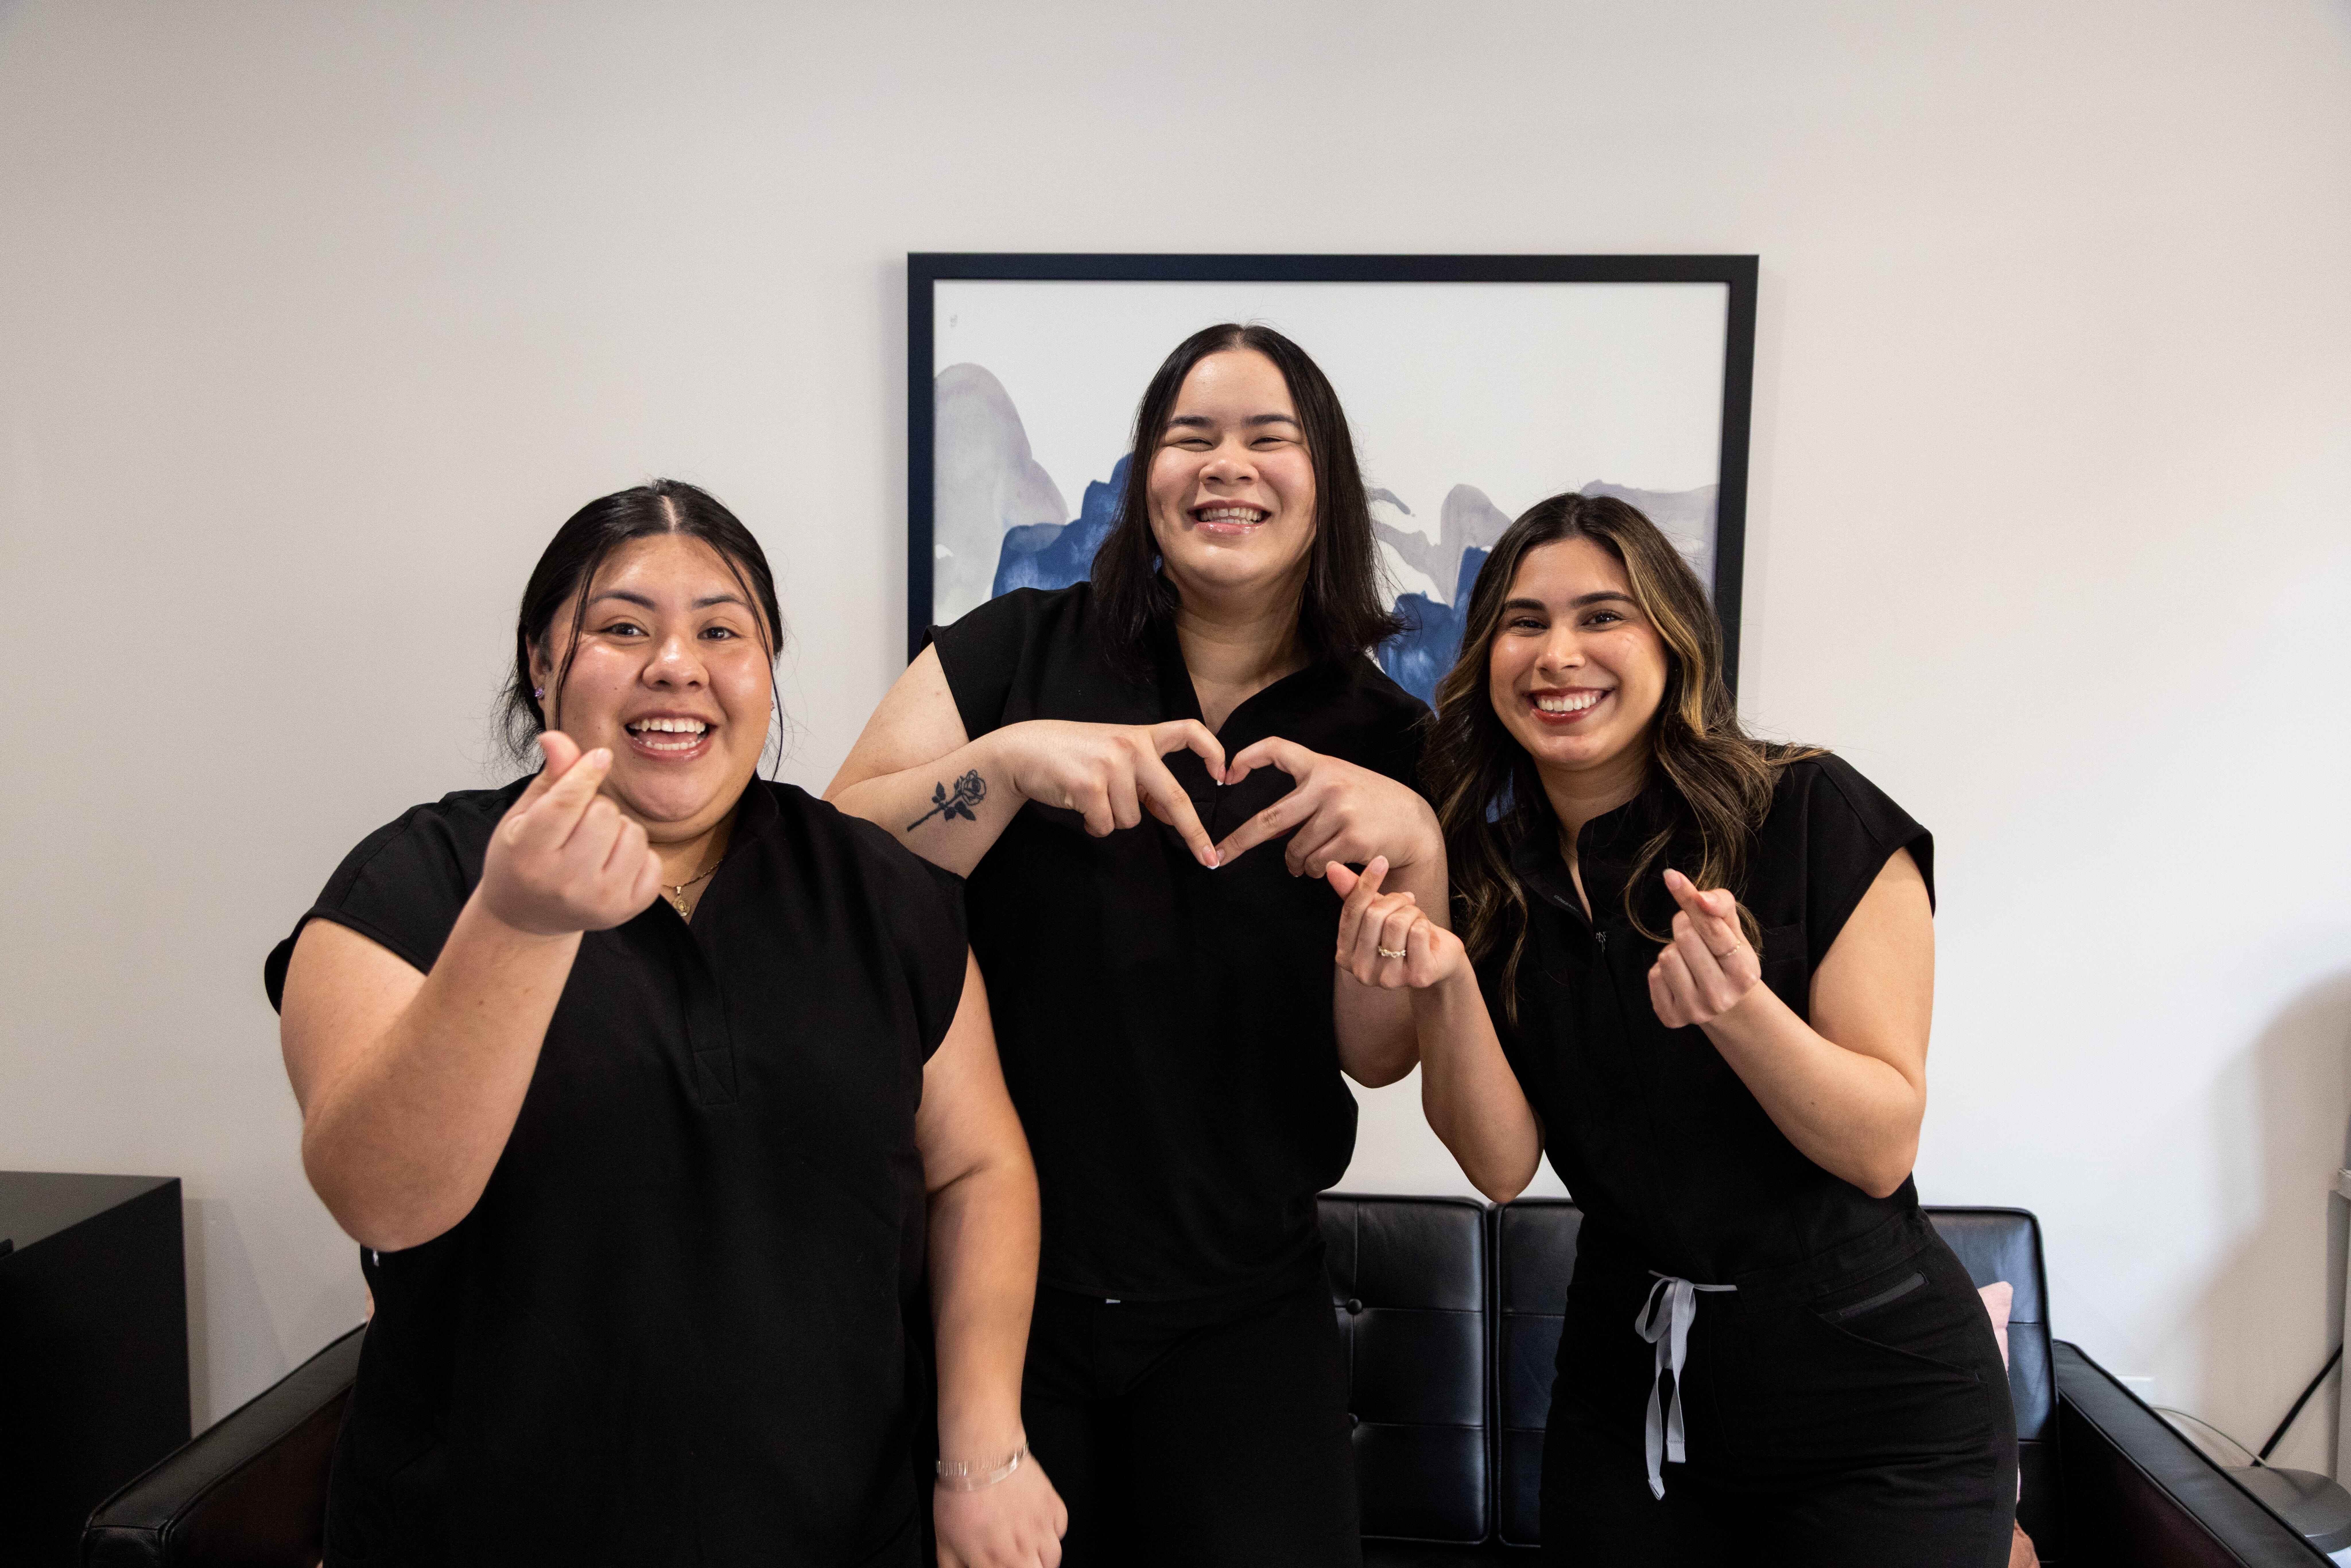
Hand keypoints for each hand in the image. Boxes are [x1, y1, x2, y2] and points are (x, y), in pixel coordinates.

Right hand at [476, 732, 663, 935]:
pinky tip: (612, 864)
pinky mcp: (626, 911)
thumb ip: (550, 777)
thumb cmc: (523, 857)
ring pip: (633, 833)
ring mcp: (598, 901)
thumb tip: (556, 736)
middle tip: (578, 824)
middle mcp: (563, 882)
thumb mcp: (525, 815)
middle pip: (605, 813)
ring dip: (619, 830)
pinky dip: (638, 855)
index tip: (599, 757)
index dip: (586, 772)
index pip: (567, 801)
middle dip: (596, 807)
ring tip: (594, 845)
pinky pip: (652, 860)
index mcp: (528, 853)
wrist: (527, 916)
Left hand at [934, 1455, 1066, 1567]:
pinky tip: (1036, 1523)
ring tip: (1028, 1548)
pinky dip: (1051, 1531)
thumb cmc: (960, 1497)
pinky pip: (1060, 1530)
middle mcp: (1023, 1554)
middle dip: (1028, 1566)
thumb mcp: (944, 1541)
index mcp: (996, 1566)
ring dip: (1041, 1557)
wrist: (983, 1456)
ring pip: (1053, 1558)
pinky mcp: (1054, 1508)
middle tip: (1014, 1558)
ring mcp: (1042, 1531)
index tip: (998, 1561)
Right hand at [995, 719, 1225, 868]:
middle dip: (1195, 832)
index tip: (1224, 773)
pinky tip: (1078, 806)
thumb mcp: (1112, 755)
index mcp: (1141, 736)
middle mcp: (1131, 748)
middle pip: (1175, 797)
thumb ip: (1144, 780)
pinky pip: (1106, 826)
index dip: (1213, 750)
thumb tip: (1175, 817)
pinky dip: (1093, 825)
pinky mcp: (1089, 786)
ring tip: (1090, 798)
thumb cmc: (1072, 754)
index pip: (1189, 731)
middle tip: (1209, 858)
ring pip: (1132, 819)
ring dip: (1112, 819)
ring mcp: (1111, 766)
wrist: (1024, 750)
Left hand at [1214, 737, 1440, 876]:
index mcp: (1320, 765)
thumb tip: (1263, 833)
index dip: (1246, 757)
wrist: (1413, 821)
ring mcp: (1340, 812)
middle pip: (1270, 819)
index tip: (1226, 774)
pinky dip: (1312, 870)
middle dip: (1240, 841)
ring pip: (1294, 849)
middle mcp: (1328, 785)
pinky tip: (1322, 867)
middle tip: (1219, 856)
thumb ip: (1302, 801)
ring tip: (1304, 864)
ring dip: (1294, 863)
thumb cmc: (1369, 803)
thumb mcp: (1337, 787)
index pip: (1276, 749)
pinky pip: (1315, 863)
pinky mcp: (1352, 839)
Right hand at [1327, 858, 1465, 989]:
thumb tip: (1331, 866)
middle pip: (1374, 915)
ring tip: (1415, 919)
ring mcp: (1388, 979)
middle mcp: (1361, 972)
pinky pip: (1418, 933)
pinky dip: (1425, 924)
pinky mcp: (1417, 977)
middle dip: (1395, 900)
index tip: (1381, 861)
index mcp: (1344, 955)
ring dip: (1412, 912)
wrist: (1438, 958)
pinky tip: (1426, 934)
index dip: (1366, 883)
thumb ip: (1352, 892)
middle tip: (1407, 901)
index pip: (1351, 911)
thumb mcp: (1376, 911)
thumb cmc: (1403, 933)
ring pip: (1397, 923)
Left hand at [1646, 868, 1762, 1027]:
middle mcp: (1722, 996)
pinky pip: (1653, 976)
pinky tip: (1678, 976)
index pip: (1712, 929)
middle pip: (1686, 938)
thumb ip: (1720, 905)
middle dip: (1685, 925)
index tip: (1671, 877)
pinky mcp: (1672, 1018)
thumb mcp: (1732, 929)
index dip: (1690, 899)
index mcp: (1744, 973)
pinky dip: (1661, 969)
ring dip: (1673, 949)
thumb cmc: (1726, 954)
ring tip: (1688, 958)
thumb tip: (1700, 897)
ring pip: (1666, 956)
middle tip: (1694, 933)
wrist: (1723, 1000)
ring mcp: (1696, 1010)